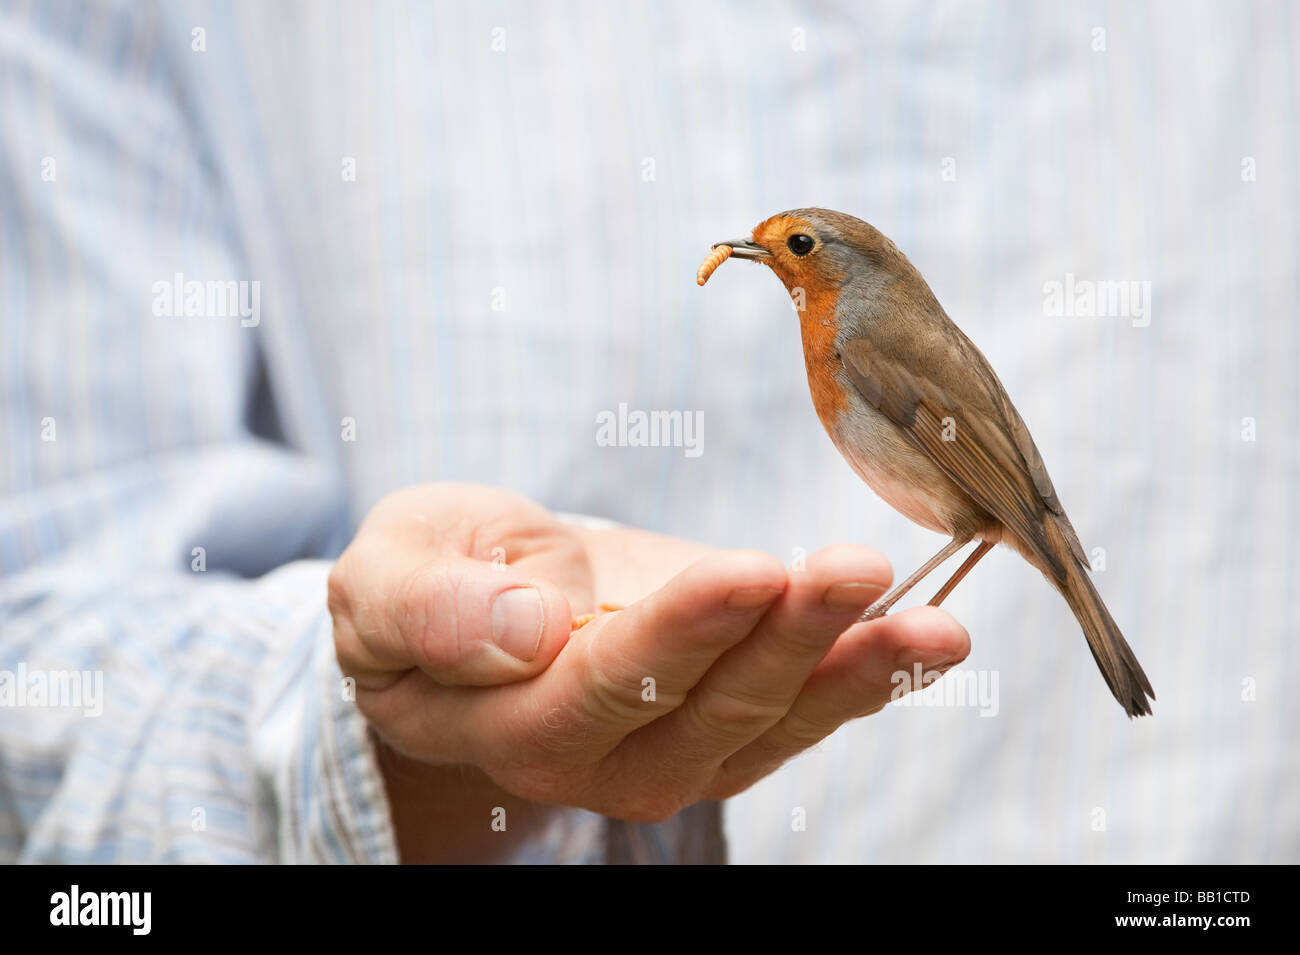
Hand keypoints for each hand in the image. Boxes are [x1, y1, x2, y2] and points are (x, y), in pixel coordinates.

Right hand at [328, 483, 968, 860]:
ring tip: (934, 629)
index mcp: (513, 723)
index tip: (750, 571)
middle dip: (789, 638)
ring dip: (855, 671)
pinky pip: (801, 709)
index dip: (681, 631)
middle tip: (855, 569)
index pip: (606, 685)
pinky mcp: (725, 721)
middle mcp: (605, 759)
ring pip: (774, 721)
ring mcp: (675, 749)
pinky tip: (926, 641)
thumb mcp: (385, 577)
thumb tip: (524, 634)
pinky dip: (865, 676)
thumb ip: (432, 612)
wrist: (473, 609)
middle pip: (711, 709)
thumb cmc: (424, 583)